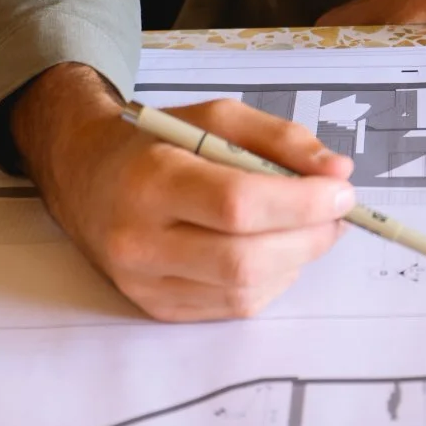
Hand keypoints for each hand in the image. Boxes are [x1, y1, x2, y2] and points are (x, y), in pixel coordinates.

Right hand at [10, 64, 354, 321]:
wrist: (83, 173)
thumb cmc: (154, 142)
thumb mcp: (214, 117)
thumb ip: (279, 139)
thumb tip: (337, 172)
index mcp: (151, 180)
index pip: (237, 204)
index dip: (300, 203)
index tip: (342, 190)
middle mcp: (140, 239)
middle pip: (244, 259)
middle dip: (308, 238)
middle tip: (337, 214)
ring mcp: (143, 282)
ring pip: (244, 291)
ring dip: (295, 261)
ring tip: (306, 228)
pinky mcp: (155, 307)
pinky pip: (231, 309)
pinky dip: (268, 281)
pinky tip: (272, 251)